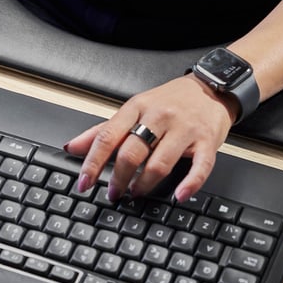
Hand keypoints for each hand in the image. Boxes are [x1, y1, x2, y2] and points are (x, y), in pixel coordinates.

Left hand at [65, 74, 236, 202]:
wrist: (210, 88)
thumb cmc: (169, 101)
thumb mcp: (132, 109)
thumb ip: (102, 130)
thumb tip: (73, 147)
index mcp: (136, 108)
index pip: (108, 136)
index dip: (92, 162)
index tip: (84, 182)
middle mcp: (159, 117)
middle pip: (131, 152)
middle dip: (118, 178)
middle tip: (113, 193)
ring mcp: (184, 129)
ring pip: (160, 163)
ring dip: (144, 184)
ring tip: (136, 193)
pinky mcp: (207, 141)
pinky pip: (200, 167)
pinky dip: (189, 184)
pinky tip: (179, 195)